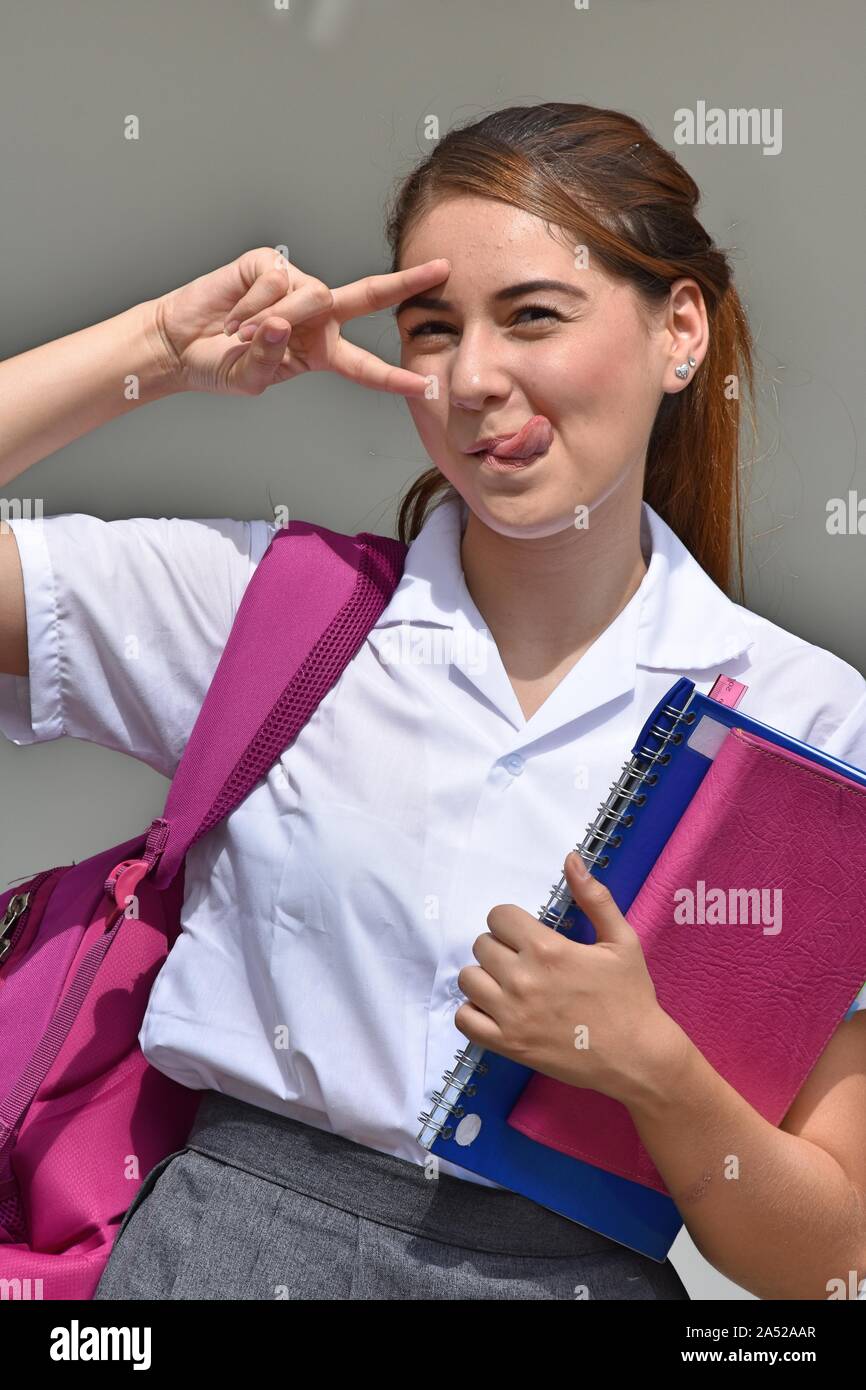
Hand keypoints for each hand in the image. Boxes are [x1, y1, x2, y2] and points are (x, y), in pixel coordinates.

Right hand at [151, 246, 449, 396]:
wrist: (178, 342)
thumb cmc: (217, 364)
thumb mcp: (250, 379)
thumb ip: (271, 358)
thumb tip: (282, 323)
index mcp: (320, 351)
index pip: (364, 366)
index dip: (392, 377)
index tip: (425, 384)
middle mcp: (315, 315)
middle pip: (367, 296)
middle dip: (405, 283)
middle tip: (442, 270)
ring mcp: (294, 284)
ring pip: (313, 295)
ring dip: (276, 319)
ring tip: (242, 335)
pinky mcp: (268, 263)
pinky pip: (276, 280)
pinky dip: (251, 303)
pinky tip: (231, 314)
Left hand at [455, 851, 687, 1107]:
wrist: (637, 1057)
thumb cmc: (631, 996)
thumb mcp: (622, 940)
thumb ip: (594, 898)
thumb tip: (571, 858)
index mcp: (547, 949)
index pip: (498, 916)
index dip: (511, 922)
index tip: (526, 935)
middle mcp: (522, 979)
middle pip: (481, 945)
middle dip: (500, 947)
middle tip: (523, 961)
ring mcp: (511, 1014)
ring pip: (467, 978)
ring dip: (484, 977)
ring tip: (508, 984)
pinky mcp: (507, 1045)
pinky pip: (464, 1019)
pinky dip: (473, 1011)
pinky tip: (495, 1009)